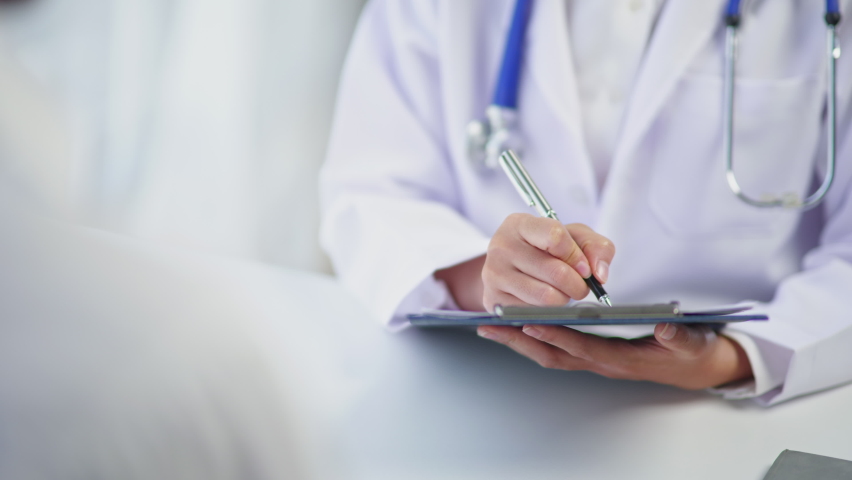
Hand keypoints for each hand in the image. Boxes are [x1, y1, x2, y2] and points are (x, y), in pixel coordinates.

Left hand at [476, 323, 753, 389]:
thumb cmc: (691, 353)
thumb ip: (680, 336)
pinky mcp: (593, 355)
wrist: (695, 368)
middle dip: (520, 341)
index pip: (582, 347)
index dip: (556, 335)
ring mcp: (595, 361)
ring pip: (549, 354)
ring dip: (519, 341)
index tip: (530, 322)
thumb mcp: (693, 343)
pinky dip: (533, 339)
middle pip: (553, 354)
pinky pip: (556, 351)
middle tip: (490, 326)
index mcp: (623, 359)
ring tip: (491, 325)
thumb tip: (665, 328)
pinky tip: (516, 327)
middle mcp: (602, 362)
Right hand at [481, 214, 613, 311]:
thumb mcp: (574, 238)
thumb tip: (599, 274)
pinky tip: (544, 302)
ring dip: (563, 299)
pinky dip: (547, 312)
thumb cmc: (546, 250)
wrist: (511, 268)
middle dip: (577, 284)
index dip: (577, 256)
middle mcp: (501, 246)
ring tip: (561, 293)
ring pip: (546, 297)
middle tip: (579, 286)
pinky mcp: (493, 300)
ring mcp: (493, 274)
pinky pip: (533, 314)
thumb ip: (596, 247)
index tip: (584, 268)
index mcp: (520, 224)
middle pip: (555, 271)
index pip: (556, 237)